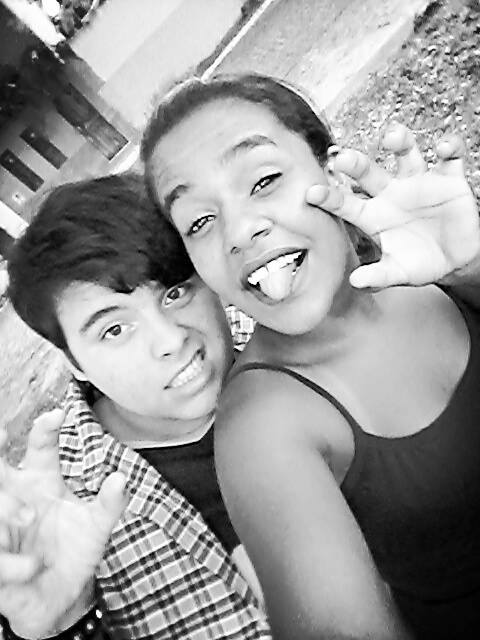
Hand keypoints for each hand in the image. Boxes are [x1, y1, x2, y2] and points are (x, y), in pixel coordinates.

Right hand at [0, 410, 126, 637]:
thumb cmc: (75, 549)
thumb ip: (110, 503)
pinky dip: (12, 561)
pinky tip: (33, 565)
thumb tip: (120, 479)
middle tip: (2, 433)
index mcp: (40, 481)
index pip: (39, 447)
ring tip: (28, 514)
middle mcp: (16, 498)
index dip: (45, 428)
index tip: (59, 414)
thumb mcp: (97, 525)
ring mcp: (2, 529)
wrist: (64, 596)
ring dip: (5, 506)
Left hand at [307, 123, 478, 288]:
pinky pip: (449, 157)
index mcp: (373, 215)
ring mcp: (418, 183)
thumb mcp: (398, 272)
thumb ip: (378, 275)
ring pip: (406, 154)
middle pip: (369, 172)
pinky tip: (444, 148)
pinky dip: (449, 148)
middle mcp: (391, 194)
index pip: (346, 203)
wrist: (455, 260)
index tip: (312, 193)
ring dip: (400, 142)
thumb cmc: (420, 263)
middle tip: (344, 158)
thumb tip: (356, 282)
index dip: (329, 197)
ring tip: (393, 138)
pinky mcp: (448, 179)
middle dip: (356, 164)